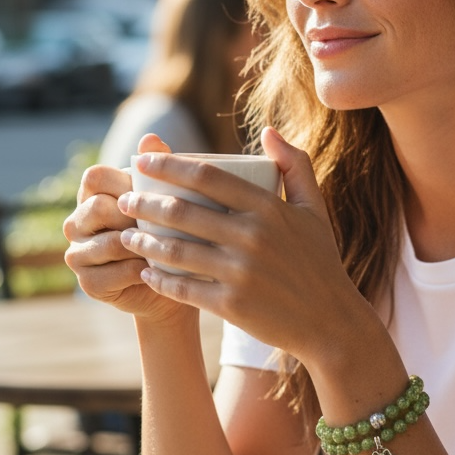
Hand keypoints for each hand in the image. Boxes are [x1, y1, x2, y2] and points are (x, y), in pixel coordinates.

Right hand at [64, 133, 193, 324]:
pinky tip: (159, 270)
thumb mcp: (166, 198)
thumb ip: (156, 169)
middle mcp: (76, 223)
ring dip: (141, 245)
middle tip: (164, 224)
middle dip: (133, 216)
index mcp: (91, 196)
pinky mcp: (88, 284)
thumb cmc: (170, 232)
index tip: (153, 194)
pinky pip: (115, 272)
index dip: (124, 182)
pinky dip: (141, 271)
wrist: (174, 283)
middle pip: (97, 207)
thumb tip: (150, 138)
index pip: (94, 176)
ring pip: (108, 242)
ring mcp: (78, 254)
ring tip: (166, 247)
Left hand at [116, 128, 372, 363]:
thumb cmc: (319, 261)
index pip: (206, 176)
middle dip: (143, 202)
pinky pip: (183, 288)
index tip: (142, 161)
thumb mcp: (315, 209)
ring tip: (126, 234)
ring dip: (143, 240)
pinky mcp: (232, 305)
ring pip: (176, 250)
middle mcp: (252, 237)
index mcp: (268, 208)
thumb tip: (269, 132)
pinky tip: (146, 271)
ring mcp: (241, 273)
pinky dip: (159, 279)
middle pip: (182, 211)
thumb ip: (296, 166)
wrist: (330, 321)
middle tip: (125, 199)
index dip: (167, 165)